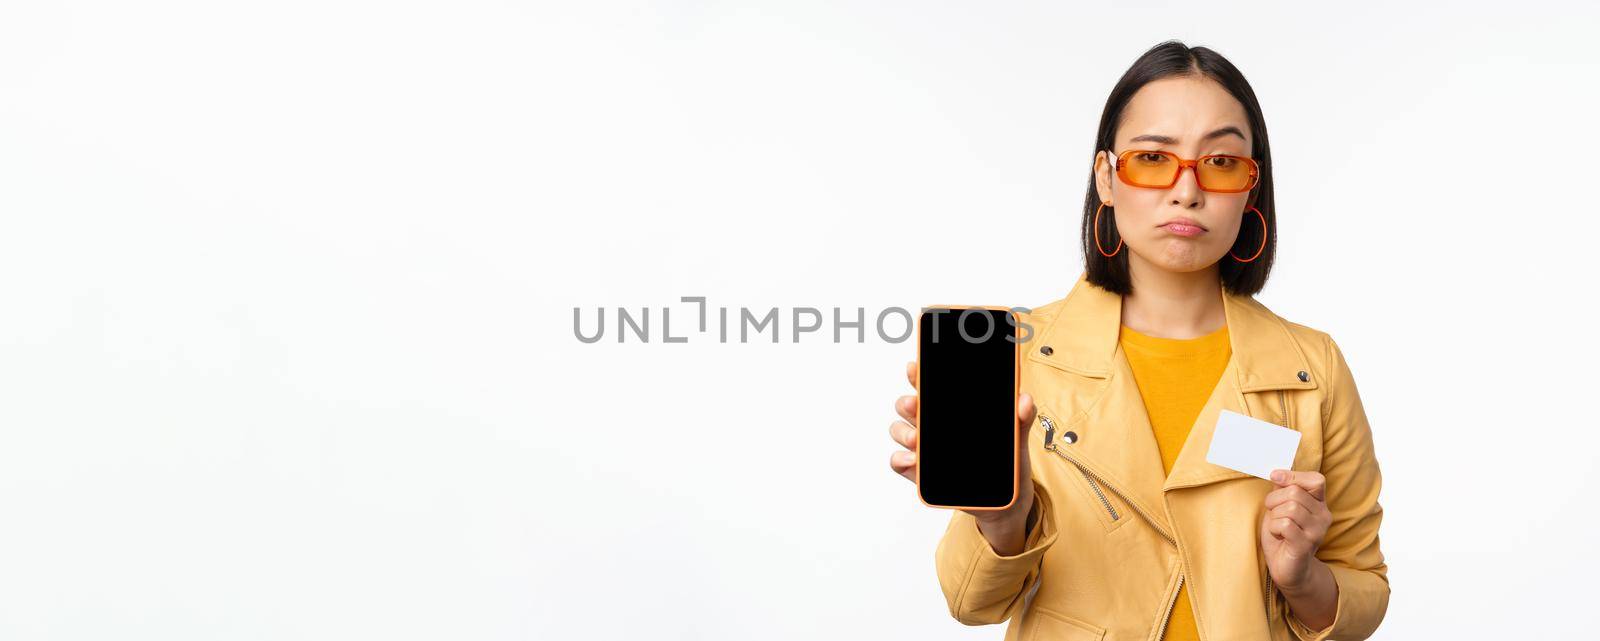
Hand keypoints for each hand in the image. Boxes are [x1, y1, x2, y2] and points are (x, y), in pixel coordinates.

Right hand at [888, 362, 1036, 535]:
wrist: (1006, 502)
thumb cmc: (1007, 465)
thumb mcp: (1017, 439)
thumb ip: (1021, 418)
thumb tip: (1024, 400)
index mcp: (952, 412)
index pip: (930, 387)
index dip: (918, 375)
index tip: (914, 368)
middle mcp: (934, 427)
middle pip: (908, 406)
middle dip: (907, 403)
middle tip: (916, 405)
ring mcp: (925, 450)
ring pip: (900, 431)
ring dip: (903, 432)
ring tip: (916, 440)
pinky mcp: (921, 474)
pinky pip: (901, 463)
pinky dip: (901, 460)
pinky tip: (912, 461)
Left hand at [1259, 469, 1332, 591]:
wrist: (1288, 569)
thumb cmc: (1283, 536)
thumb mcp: (1280, 508)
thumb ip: (1282, 490)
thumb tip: (1277, 474)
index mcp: (1319, 504)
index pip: (1316, 480)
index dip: (1293, 476)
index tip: (1275, 477)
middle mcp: (1323, 516)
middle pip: (1295, 492)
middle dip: (1274, 499)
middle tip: (1272, 513)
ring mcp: (1317, 531)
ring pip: (1290, 507)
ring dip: (1274, 516)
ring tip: (1277, 527)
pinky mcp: (1306, 545)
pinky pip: (1285, 524)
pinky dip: (1274, 528)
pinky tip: (1278, 536)